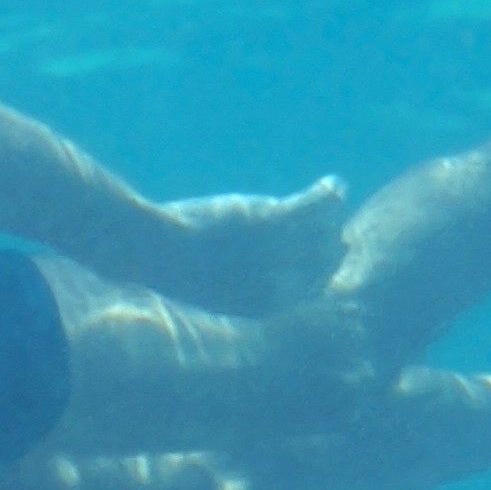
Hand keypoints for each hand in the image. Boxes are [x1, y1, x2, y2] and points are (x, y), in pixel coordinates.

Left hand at [138, 179, 350, 315]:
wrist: (157, 252)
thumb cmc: (176, 269)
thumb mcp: (214, 288)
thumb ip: (243, 287)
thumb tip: (251, 279)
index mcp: (267, 305)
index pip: (315, 290)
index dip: (323, 271)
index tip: (324, 253)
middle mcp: (281, 282)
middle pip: (328, 260)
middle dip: (331, 244)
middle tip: (326, 225)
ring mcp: (280, 250)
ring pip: (327, 231)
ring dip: (333, 214)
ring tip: (332, 197)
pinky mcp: (273, 218)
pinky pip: (318, 205)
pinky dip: (330, 193)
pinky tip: (331, 184)